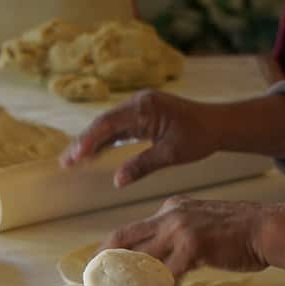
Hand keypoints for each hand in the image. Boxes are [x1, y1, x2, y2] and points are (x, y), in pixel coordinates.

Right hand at [60, 90, 221, 186]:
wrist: (219, 124)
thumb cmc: (199, 136)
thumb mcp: (171, 154)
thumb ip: (142, 166)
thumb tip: (117, 181)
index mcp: (144, 108)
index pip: (107, 124)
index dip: (87, 141)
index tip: (74, 158)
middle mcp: (138, 103)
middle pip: (102, 123)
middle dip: (83, 143)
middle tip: (65, 163)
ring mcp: (139, 108)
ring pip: (108, 126)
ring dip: (91, 143)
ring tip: (73, 161)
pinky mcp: (142, 115)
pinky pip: (119, 128)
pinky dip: (105, 141)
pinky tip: (94, 154)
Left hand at [100, 196, 270, 275]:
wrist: (270, 228)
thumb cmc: (242, 234)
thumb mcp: (204, 223)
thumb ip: (181, 236)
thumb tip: (166, 263)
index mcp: (171, 208)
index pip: (132, 229)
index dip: (112, 249)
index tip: (101, 267)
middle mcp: (170, 214)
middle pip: (123, 238)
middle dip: (104, 261)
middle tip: (93, 284)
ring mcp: (180, 228)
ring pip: (142, 258)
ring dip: (130, 282)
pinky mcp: (194, 245)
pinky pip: (169, 275)